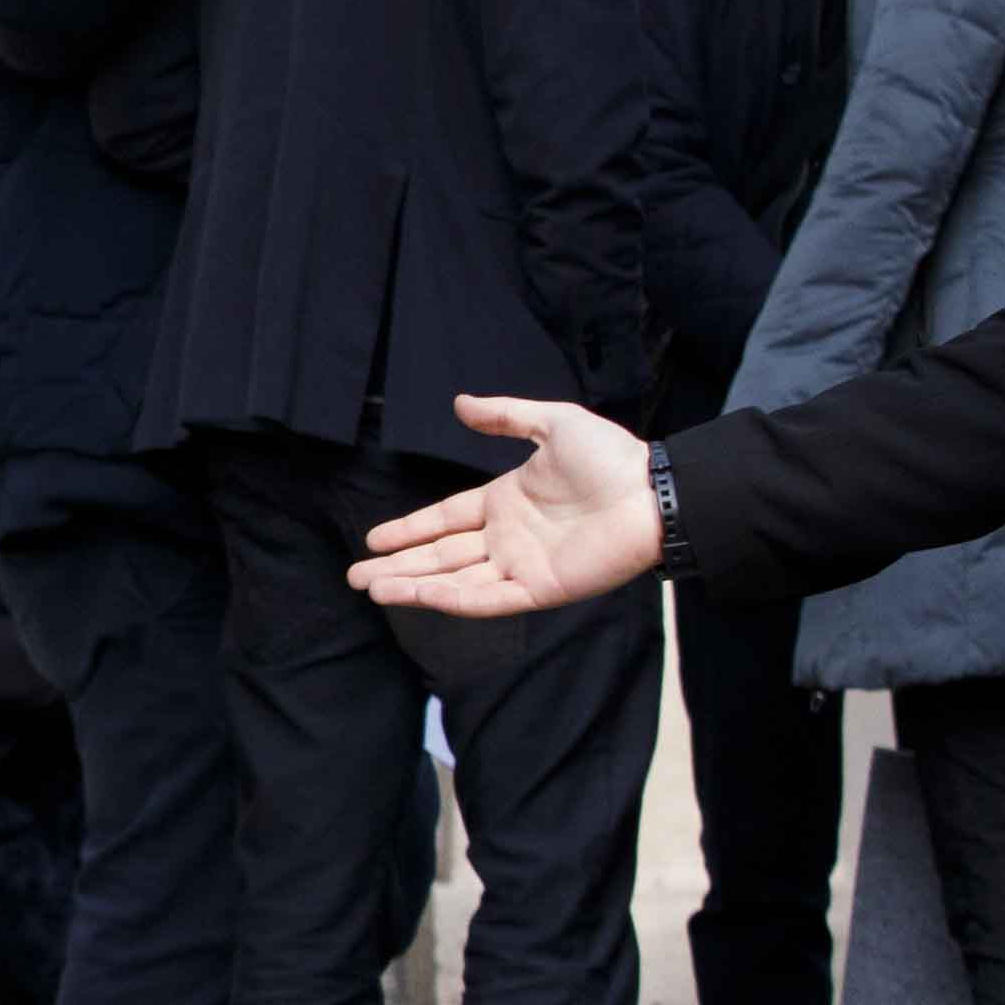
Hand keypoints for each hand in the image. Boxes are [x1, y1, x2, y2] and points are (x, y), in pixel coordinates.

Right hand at [348, 394, 662, 615]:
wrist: (649, 493)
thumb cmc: (610, 457)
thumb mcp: (553, 423)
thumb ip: (505, 417)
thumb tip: (460, 405)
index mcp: (506, 502)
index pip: (445, 519)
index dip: (409, 529)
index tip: (374, 540)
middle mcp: (506, 538)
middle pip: (440, 555)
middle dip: (397, 566)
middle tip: (355, 576)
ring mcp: (520, 566)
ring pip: (454, 580)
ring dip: (412, 586)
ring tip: (372, 590)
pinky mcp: (538, 590)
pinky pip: (486, 599)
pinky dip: (450, 599)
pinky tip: (418, 596)